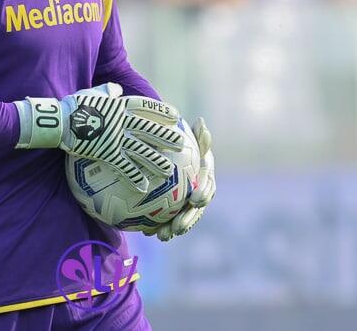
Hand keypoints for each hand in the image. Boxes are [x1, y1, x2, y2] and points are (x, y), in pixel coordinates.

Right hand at [15, 83, 184, 191]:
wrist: (60, 121)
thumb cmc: (74, 106)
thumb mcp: (92, 93)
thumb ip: (107, 91)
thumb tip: (116, 90)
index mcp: (120, 106)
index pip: (146, 107)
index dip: (161, 111)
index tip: (175, 116)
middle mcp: (122, 122)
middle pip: (150, 130)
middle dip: (167, 137)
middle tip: (181, 144)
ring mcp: (116, 138)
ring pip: (142, 151)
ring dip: (156, 160)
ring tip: (169, 170)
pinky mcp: (107, 153)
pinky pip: (124, 167)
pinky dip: (135, 177)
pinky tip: (144, 187)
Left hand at [145, 117, 214, 241]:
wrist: (167, 157)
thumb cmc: (180, 146)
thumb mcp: (188, 139)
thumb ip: (195, 135)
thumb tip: (201, 122)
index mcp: (204, 178)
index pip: (207, 187)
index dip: (203, 194)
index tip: (196, 199)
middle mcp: (197, 193)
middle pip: (195, 210)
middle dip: (188, 220)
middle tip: (178, 227)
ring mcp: (185, 205)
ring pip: (182, 219)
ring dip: (173, 228)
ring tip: (163, 235)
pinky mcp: (172, 211)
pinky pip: (167, 222)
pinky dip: (160, 228)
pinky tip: (149, 233)